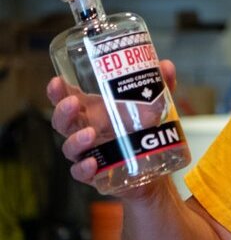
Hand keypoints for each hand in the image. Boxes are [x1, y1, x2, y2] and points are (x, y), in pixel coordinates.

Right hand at [47, 60, 178, 186]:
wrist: (155, 167)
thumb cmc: (144, 130)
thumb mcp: (154, 105)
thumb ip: (159, 85)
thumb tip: (166, 65)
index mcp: (94, 112)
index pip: (67, 99)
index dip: (57, 91)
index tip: (56, 81)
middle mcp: (86, 130)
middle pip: (63, 121)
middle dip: (62, 111)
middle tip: (72, 102)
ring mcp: (89, 153)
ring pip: (69, 147)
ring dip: (76, 140)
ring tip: (90, 133)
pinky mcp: (95, 173)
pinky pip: (81, 172)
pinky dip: (83, 168)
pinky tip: (93, 163)